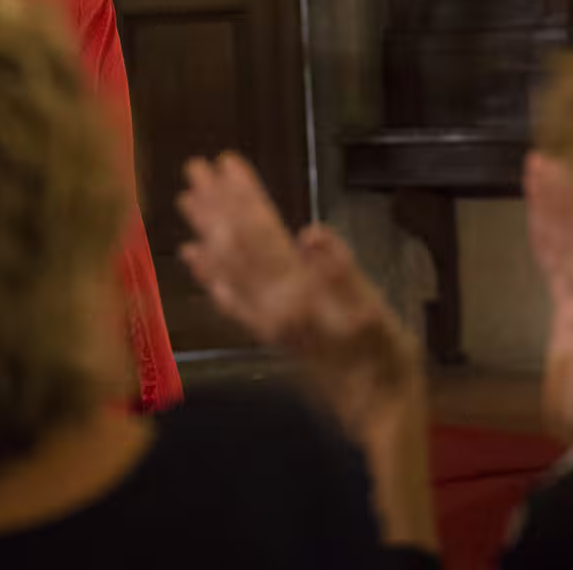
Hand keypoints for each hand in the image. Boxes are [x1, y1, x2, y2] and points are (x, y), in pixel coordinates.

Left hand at [179, 153, 423, 442]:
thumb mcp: (374, 312)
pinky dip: (209, 273)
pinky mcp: (267, 333)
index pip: (261, 233)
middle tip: (194, 167)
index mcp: (296, 293)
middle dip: (216, 204)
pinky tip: (194, 257)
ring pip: (227, 266)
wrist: (377, 410)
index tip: (226, 162)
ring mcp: (265, 320)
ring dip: (208, 230)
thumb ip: (342, 272)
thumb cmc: (385, 359)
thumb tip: (309, 233)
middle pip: (235, 244)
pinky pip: (228, 298)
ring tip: (187, 199)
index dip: (243, 196)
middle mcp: (270, 305)